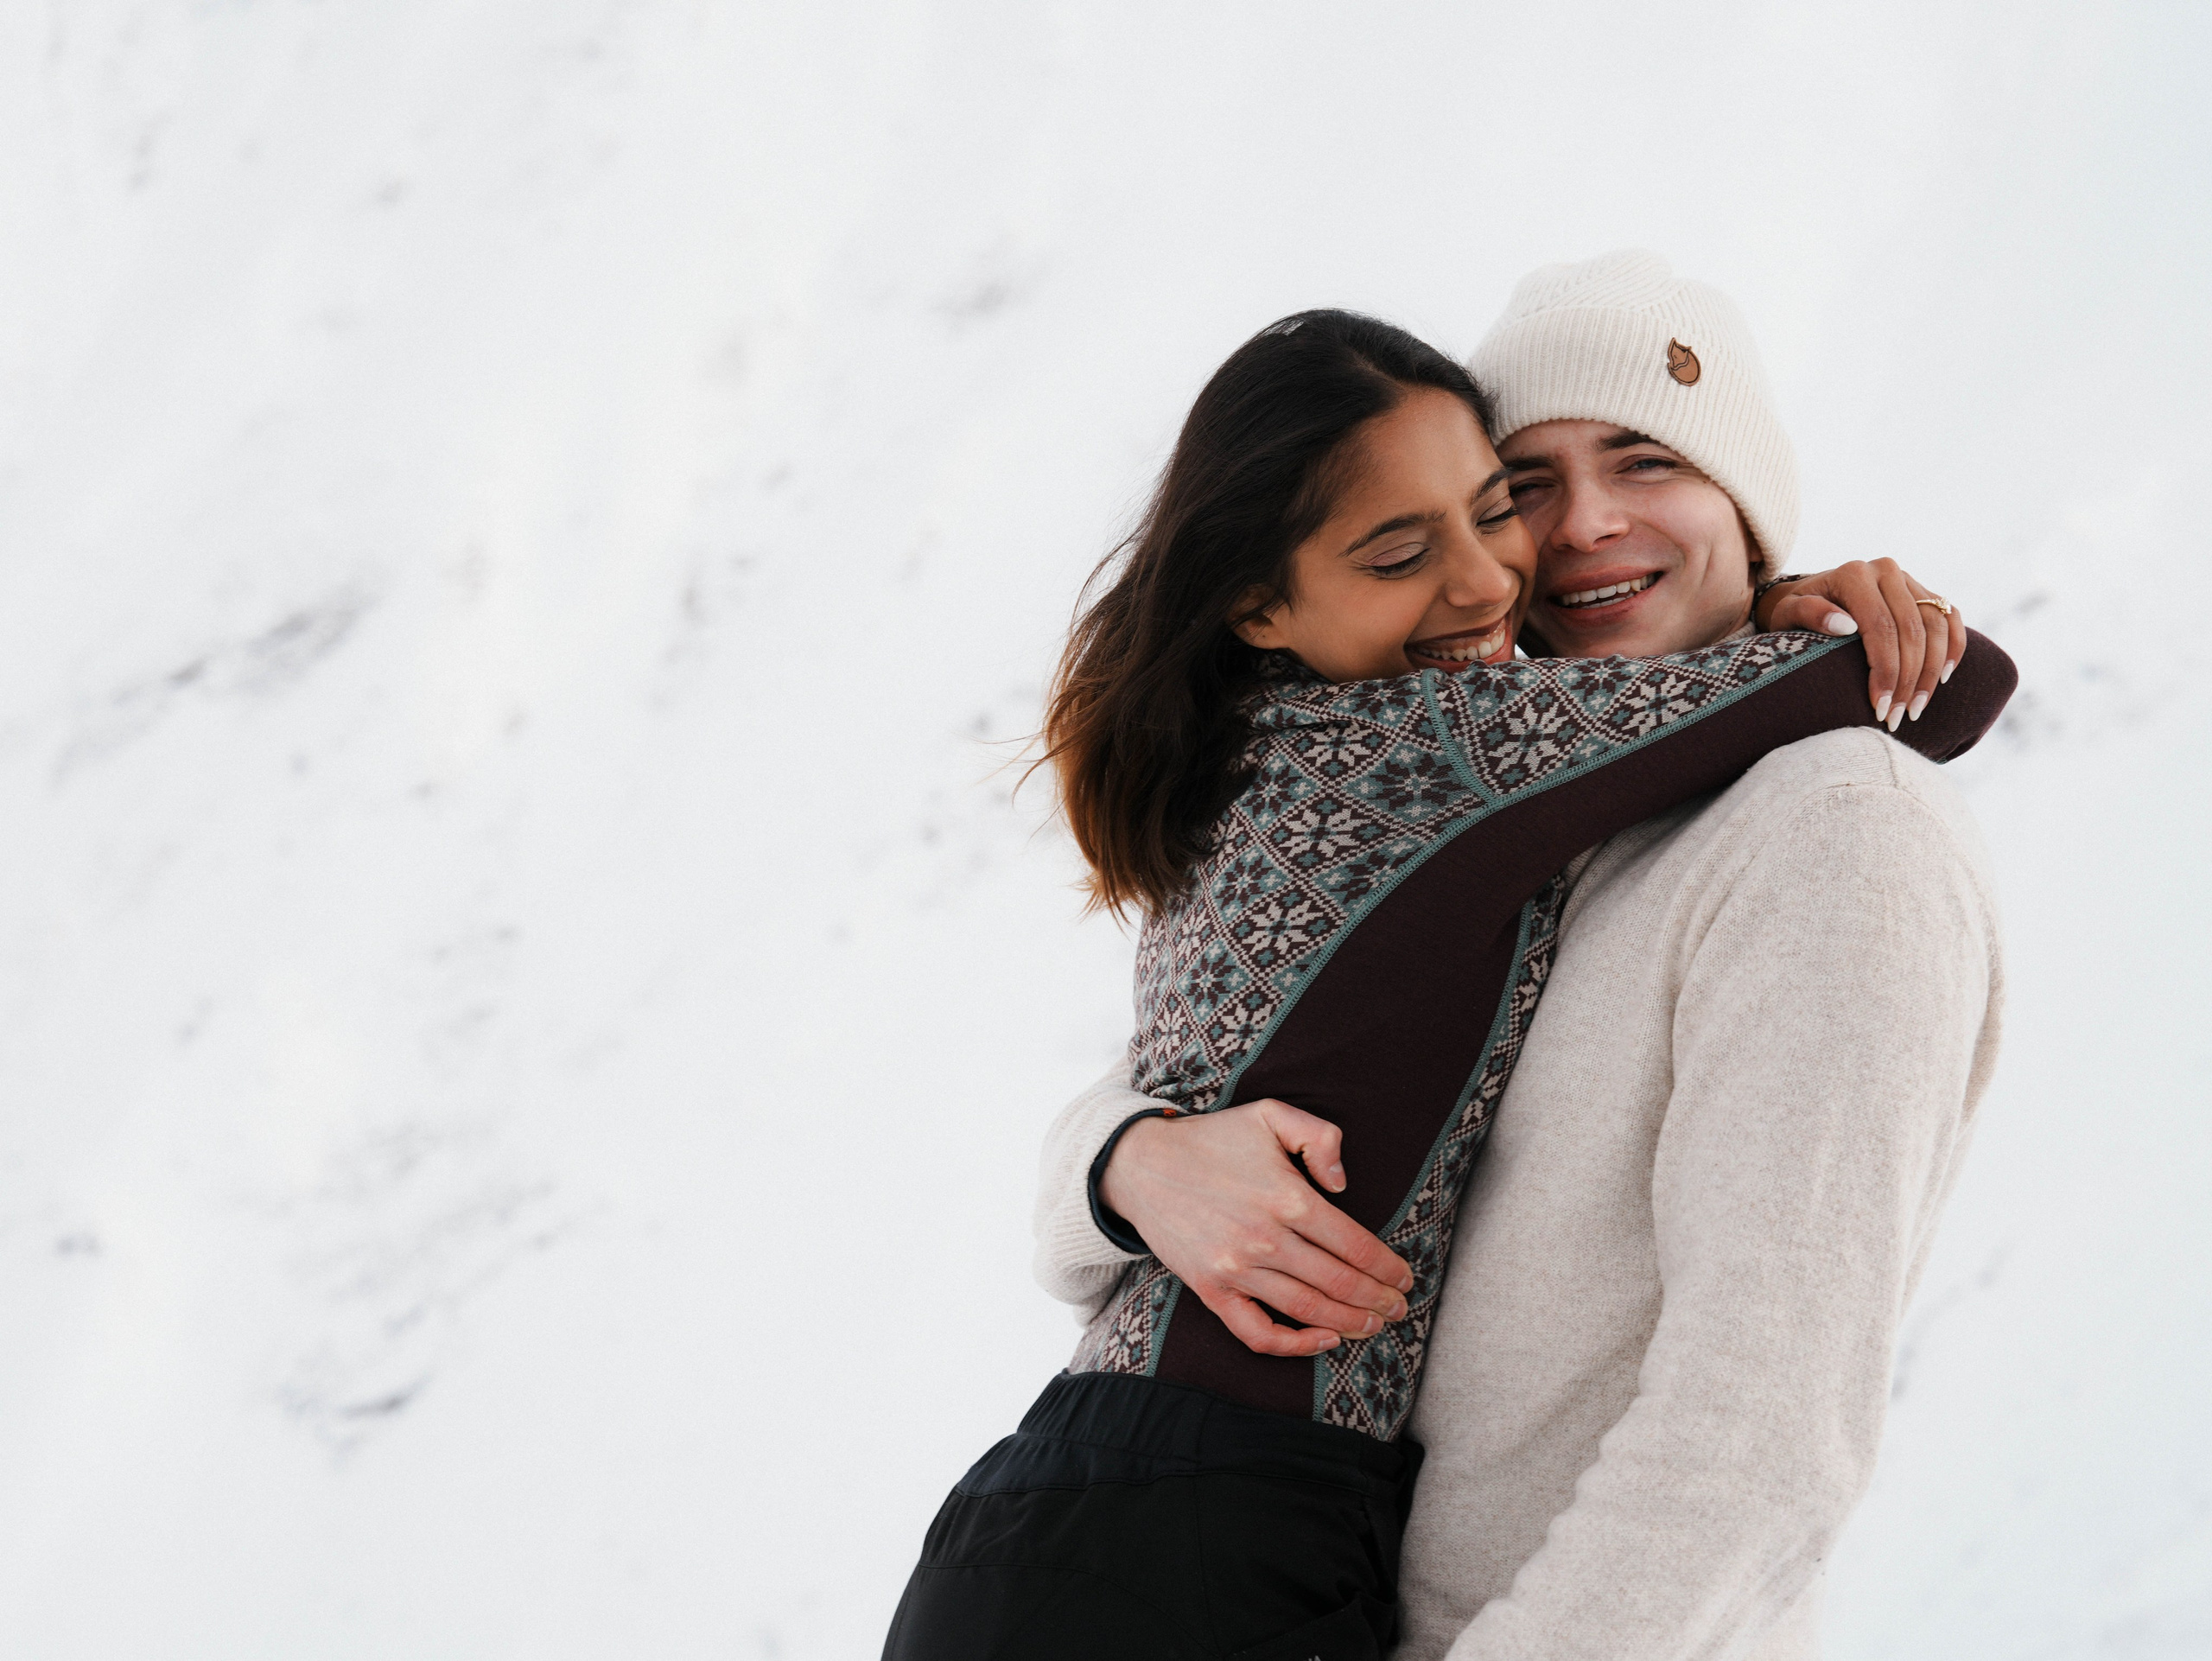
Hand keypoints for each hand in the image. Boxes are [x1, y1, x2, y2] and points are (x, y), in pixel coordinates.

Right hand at [1098, 1100, 1414, 1357]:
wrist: (1142, 1165)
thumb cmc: (1213, 1139)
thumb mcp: (1270, 1114)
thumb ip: (1319, 1137)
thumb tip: (1343, 1185)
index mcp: (1287, 1197)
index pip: (1354, 1245)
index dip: (1387, 1267)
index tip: (1405, 1277)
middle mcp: (1264, 1238)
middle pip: (1338, 1282)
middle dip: (1378, 1300)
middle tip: (1400, 1308)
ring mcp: (1235, 1269)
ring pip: (1307, 1310)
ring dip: (1349, 1323)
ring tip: (1374, 1326)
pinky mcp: (1211, 1290)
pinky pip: (1257, 1332)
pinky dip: (1294, 1345)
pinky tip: (1323, 1340)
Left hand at [1756, 559, 1968, 731]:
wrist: (1808, 595)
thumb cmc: (1792, 611)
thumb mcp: (1788, 613)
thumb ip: (1809, 614)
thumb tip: (1845, 625)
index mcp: (1854, 575)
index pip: (1881, 628)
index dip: (1885, 671)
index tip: (1878, 708)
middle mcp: (1886, 570)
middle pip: (1912, 630)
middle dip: (1908, 680)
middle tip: (1897, 718)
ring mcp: (1908, 580)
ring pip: (1936, 626)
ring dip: (1931, 672)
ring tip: (1915, 708)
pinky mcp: (1923, 591)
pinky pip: (1950, 617)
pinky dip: (1953, 648)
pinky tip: (1943, 678)